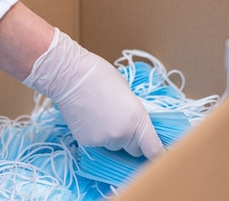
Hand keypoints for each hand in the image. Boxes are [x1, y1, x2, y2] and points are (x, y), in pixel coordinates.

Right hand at [23, 28, 163, 158]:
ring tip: (102, 115)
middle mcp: (123, 135)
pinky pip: (98, 144)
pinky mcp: (87, 142)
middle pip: (134, 149)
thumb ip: (135, 114)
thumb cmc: (101, 76)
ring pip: (115, 146)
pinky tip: (90, 118)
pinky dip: (97, 135)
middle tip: (124, 123)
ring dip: (113, 137)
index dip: (157, 152)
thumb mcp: (128, 93)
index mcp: (138, 119)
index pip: (154, 150)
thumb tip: (136, 126)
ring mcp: (104, 140)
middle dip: (133, 141)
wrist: (70, 76)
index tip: (158, 152)